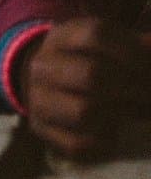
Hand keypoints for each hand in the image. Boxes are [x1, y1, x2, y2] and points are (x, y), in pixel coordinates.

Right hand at [20, 18, 150, 157]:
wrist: (42, 83)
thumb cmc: (84, 60)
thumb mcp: (102, 45)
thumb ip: (131, 46)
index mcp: (60, 37)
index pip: (95, 35)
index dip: (130, 50)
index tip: (149, 65)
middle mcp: (42, 66)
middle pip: (91, 75)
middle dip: (132, 88)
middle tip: (149, 94)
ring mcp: (37, 98)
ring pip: (83, 111)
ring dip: (118, 115)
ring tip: (133, 112)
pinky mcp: (40, 128)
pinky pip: (77, 143)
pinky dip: (104, 141)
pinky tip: (114, 131)